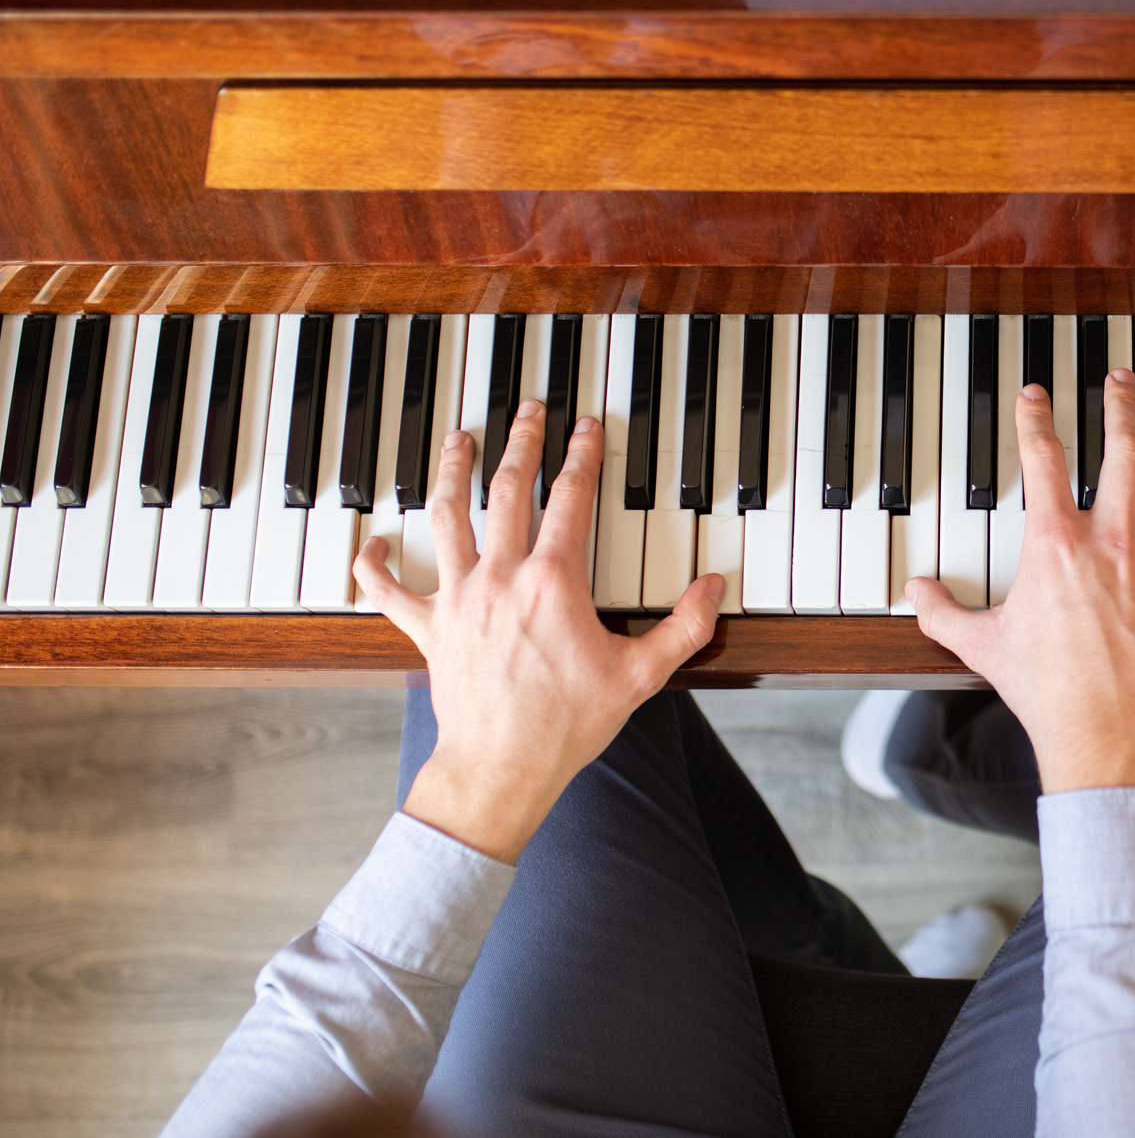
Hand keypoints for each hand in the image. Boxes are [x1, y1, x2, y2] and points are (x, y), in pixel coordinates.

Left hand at [353, 401, 722, 862]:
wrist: (501, 768)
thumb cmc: (566, 725)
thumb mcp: (641, 676)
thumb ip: (685, 627)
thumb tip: (713, 588)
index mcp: (553, 581)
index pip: (570, 500)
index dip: (581, 457)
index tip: (586, 428)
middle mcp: (501, 578)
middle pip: (506, 491)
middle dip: (520, 443)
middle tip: (527, 412)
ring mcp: (459, 600)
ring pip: (447, 518)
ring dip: (453, 473)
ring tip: (460, 441)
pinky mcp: (429, 630)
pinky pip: (390, 591)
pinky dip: (378, 565)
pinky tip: (376, 543)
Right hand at [909, 371, 1134, 792]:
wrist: (1100, 730)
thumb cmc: (1043, 689)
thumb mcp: (979, 644)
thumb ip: (943, 612)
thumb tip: (917, 593)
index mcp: (1055, 543)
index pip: (1042, 457)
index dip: (1035, 416)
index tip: (1035, 395)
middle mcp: (1108, 541)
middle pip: (1123, 451)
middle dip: (1122, 406)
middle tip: (1122, 381)